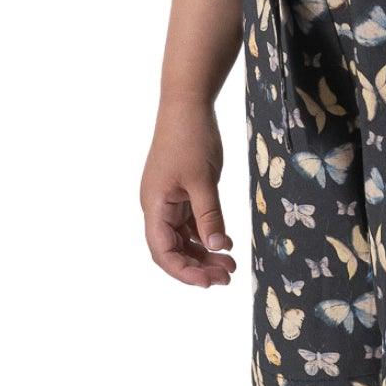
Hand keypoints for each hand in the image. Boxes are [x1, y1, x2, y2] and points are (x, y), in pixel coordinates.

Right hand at [142, 92, 237, 287]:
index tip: (209, 282)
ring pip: (183, 238)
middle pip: (172, 249)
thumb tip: (219, 248)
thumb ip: (210, 216)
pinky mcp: (181, 192)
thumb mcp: (204, 180)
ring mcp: (168, 199)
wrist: (188, 103)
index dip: (184, 271)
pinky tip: (225, 243)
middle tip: (227, 277)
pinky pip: (190, 223)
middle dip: (197, 266)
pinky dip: (206, 235)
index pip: (163, 251)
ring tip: (230, 265)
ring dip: (204, 253)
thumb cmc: (191, 138)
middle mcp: (157, 206)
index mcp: (154, 205)